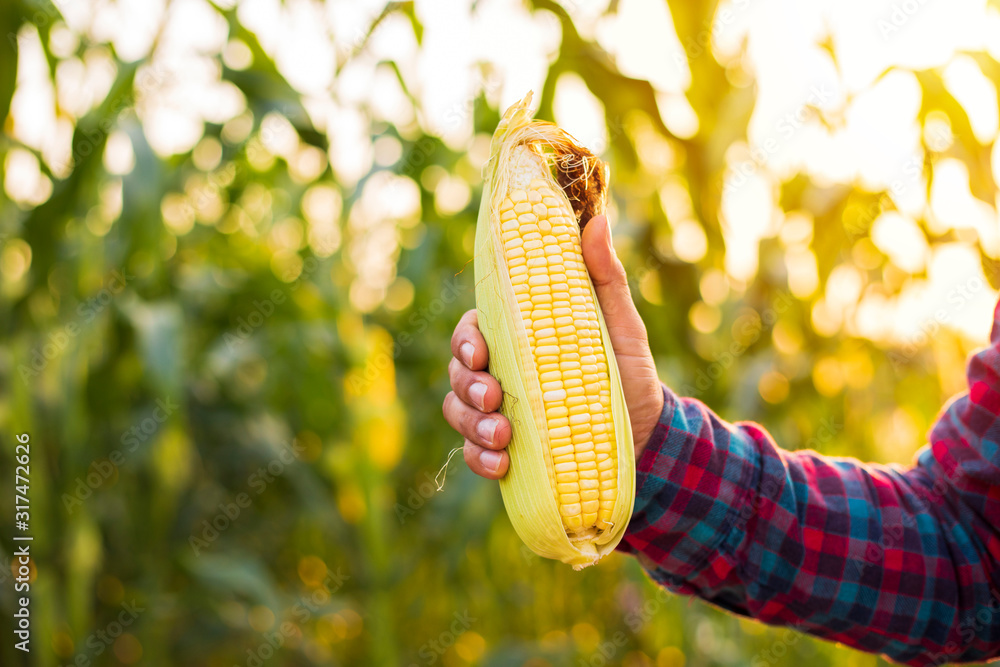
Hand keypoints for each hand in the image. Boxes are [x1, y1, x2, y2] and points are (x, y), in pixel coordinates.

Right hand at [444, 214, 664, 478]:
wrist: (647, 438)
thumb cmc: (629, 374)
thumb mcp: (621, 326)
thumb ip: (605, 278)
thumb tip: (597, 221)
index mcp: (518, 339)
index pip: (473, 331)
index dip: (465, 341)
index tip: (480, 354)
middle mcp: (501, 374)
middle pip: (457, 372)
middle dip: (467, 385)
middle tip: (493, 398)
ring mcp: (498, 414)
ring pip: (458, 412)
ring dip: (472, 424)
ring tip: (502, 437)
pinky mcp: (504, 452)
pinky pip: (473, 455)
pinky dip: (480, 460)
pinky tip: (502, 464)